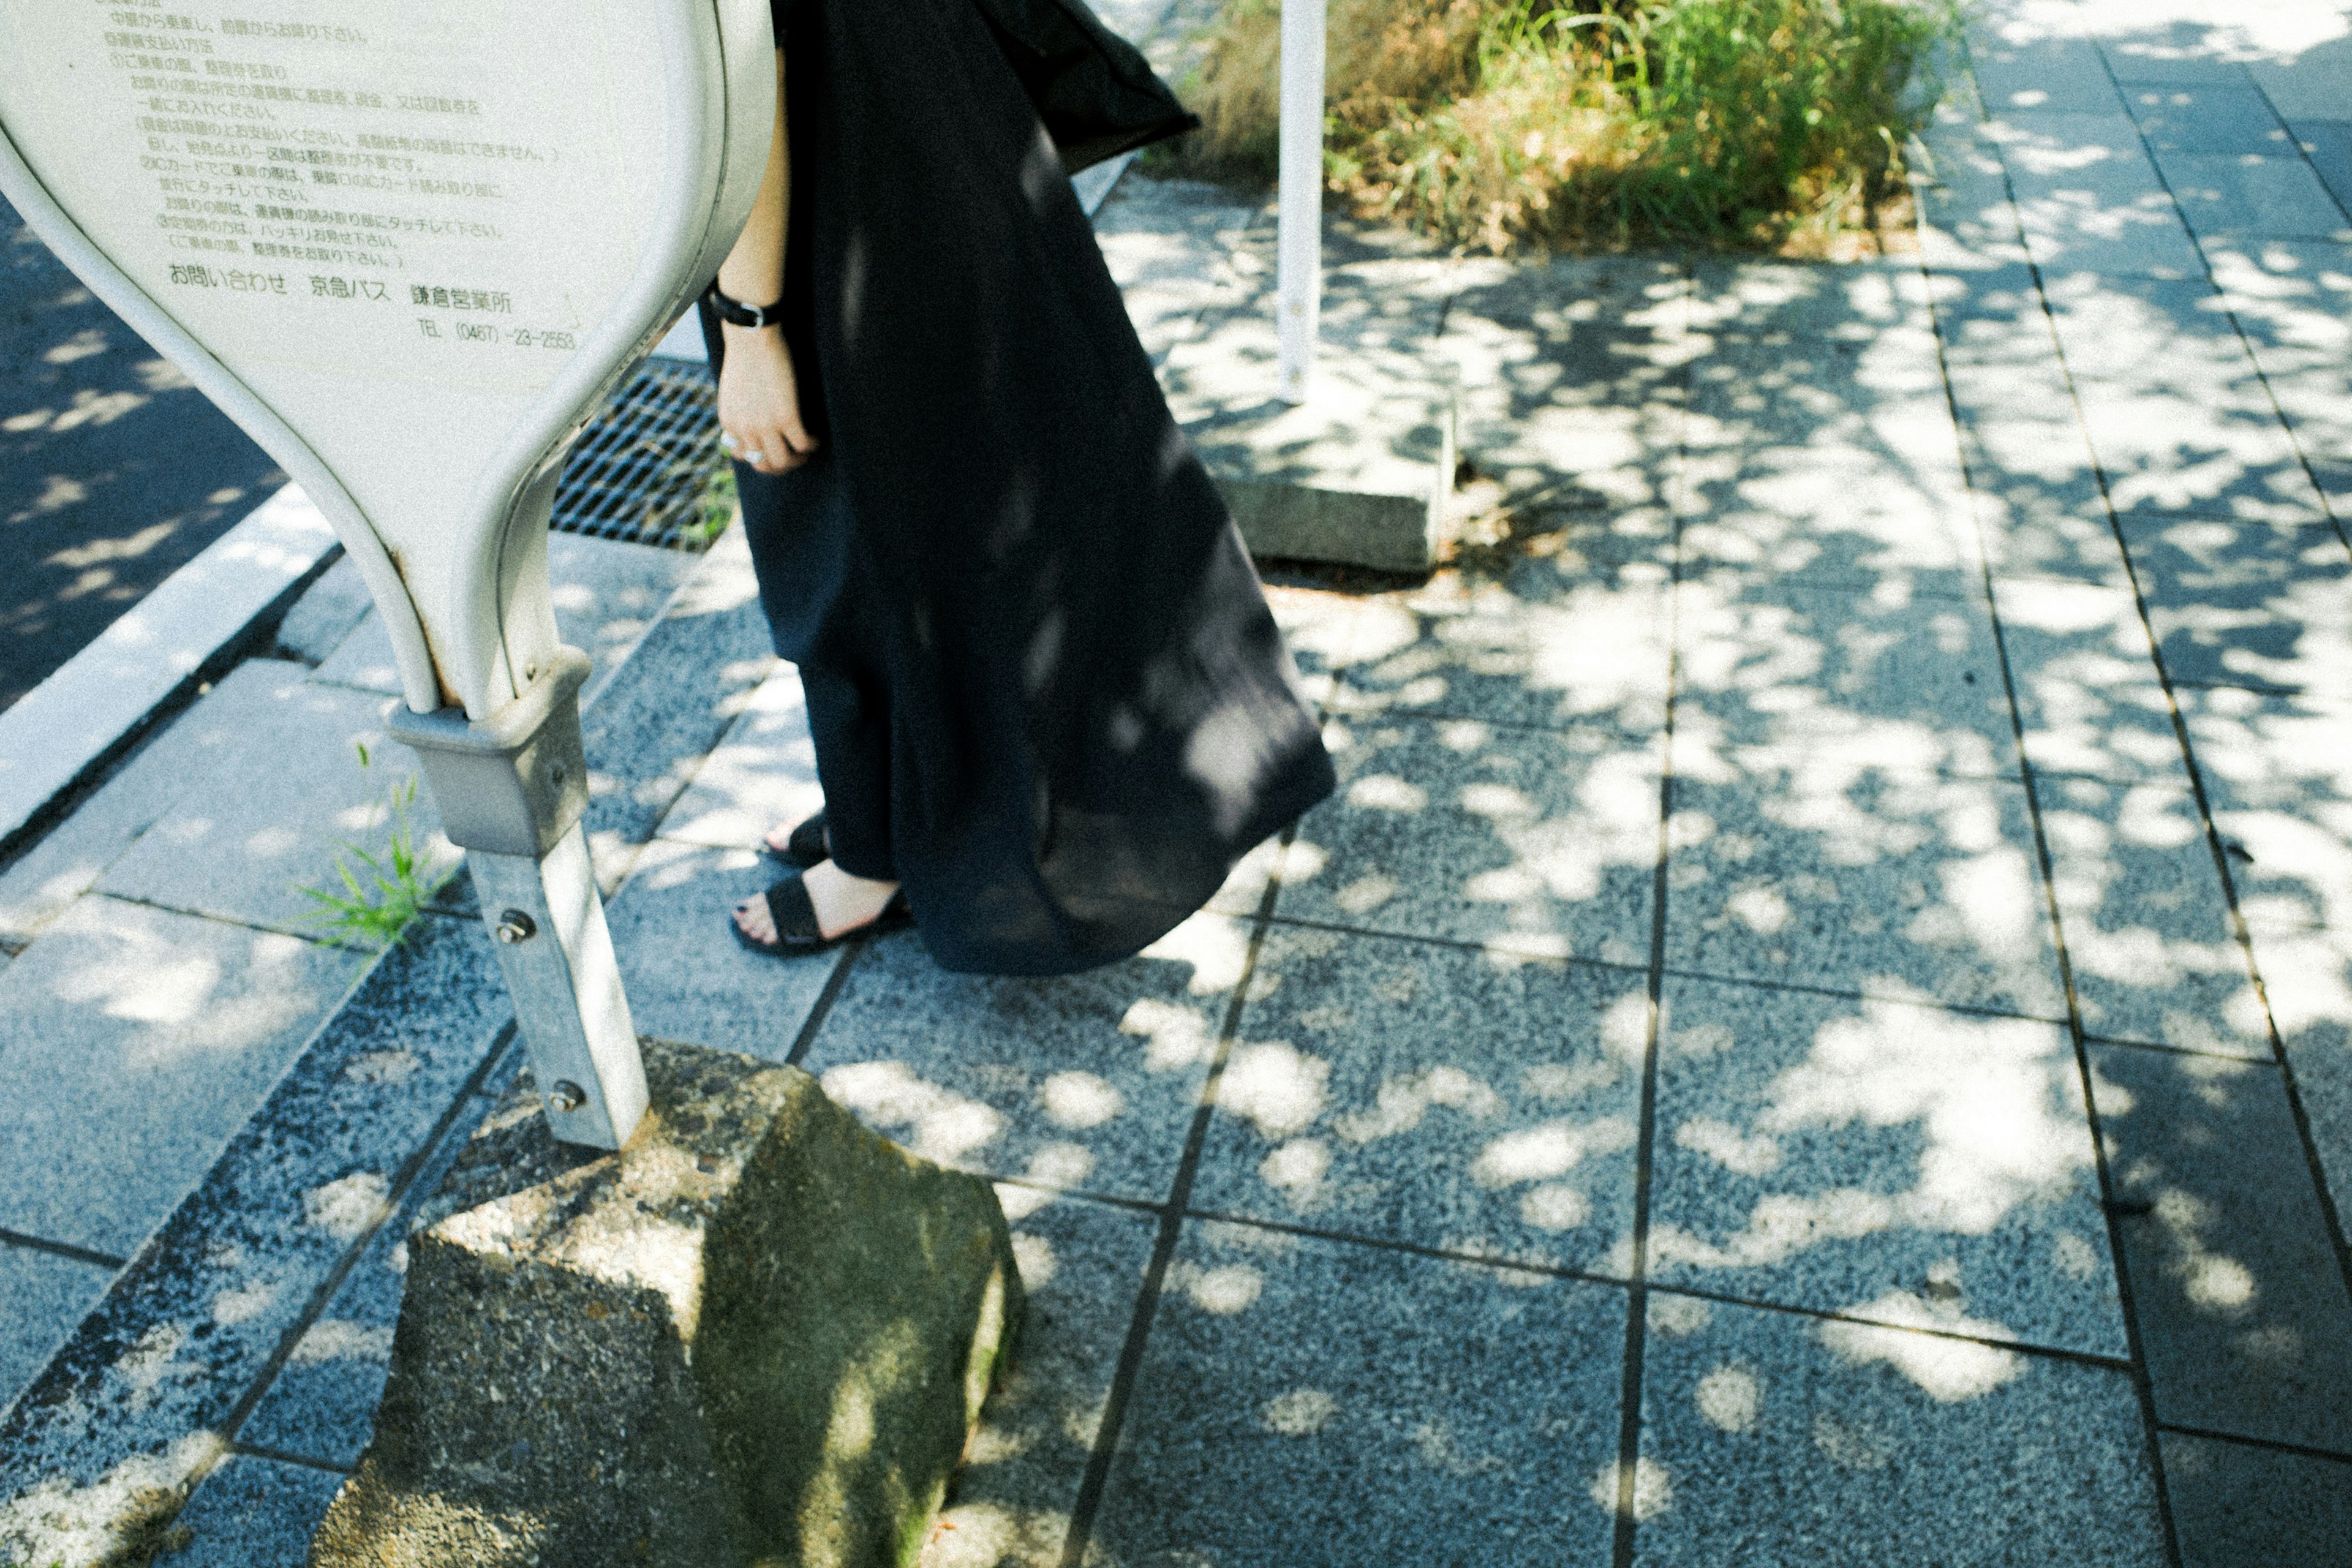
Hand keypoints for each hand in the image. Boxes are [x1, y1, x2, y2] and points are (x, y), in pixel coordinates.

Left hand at [716, 324, 817, 475]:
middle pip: (763, 465)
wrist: (751, 338)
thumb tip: (753, 423)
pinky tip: (816, 436)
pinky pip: (803, 444)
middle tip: (794, 454)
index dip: (761, 455)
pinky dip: (812, 444)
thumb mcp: (732, 391)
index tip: (774, 446)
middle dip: (781, 464)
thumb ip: (739, 411)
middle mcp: (744, 429)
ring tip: (806, 447)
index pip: (743, 456)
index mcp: (729, 423)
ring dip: (798, 459)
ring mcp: (765, 425)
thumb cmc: (744, 356)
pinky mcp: (786, 417)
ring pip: (783, 461)